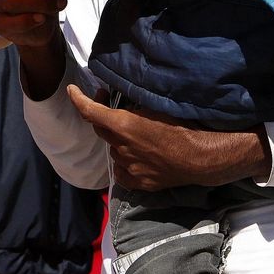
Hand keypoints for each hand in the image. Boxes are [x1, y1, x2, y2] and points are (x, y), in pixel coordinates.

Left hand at [66, 85, 270, 190]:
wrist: (202, 158)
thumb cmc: (183, 126)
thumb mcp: (156, 108)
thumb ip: (133, 107)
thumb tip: (123, 104)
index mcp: (123, 126)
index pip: (90, 111)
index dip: (78, 99)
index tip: (71, 90)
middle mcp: (120, 148)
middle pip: (100, 129)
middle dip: (102, 116)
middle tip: (110, 104)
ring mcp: (128, 167)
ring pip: (113, 150)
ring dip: (118, 140)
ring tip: (138, 135)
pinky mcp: (137, 182)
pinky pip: (122, 170)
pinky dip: (125, 160)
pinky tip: (139, 156)